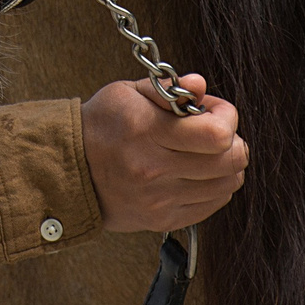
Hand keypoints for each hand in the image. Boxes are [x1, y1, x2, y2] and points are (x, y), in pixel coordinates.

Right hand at [83, 75, 246, 232]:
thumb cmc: (101, 125)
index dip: (227, 117)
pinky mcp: (163, 219)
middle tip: (215, 130)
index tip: (216, 110)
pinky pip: (212, 205)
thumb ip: (167, 89)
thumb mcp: (127, 93)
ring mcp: (160, 199)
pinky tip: (198, 172)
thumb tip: (201, 85)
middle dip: (233, 140)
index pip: (216, 134)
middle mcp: (154, 169)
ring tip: (206, 151)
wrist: (71, 171)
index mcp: (146, 132)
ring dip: (226, 165)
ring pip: (226, 186)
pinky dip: (215, 187)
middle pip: (229, 162)